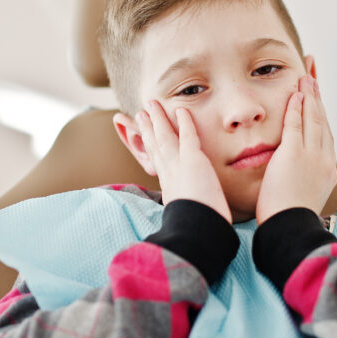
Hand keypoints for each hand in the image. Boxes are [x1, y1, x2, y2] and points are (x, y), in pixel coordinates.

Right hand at [136, 101, 231, 222]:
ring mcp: (179, 167)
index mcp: (168, 187)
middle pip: (154, 147)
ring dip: (157, 120)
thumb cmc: (197, 228)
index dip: (147, 147)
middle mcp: (169, 175)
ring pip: (164, 137)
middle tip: (139, 114)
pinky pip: (187, 136)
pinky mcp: (192, 162)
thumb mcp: (187, 216)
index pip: (155, 162)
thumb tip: (188, 215)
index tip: (140, 137)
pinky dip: (184, 122)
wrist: (197, 232)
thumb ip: (187, 208)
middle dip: (145, 129)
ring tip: (150, 105)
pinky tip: (181, 110)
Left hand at [255, 76, 336, 224]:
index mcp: (327, 171)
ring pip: (313, 120)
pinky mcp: (294, 155)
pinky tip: (295, 93)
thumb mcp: (302, 196)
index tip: (316, 99)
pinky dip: (297, 107)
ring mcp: (311, 157)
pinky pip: (296, 125)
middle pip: (322, 122)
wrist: (289, 230)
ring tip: (306, 77)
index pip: (324, 135)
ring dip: (309, 96)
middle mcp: (324, 161)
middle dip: (317, 97)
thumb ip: (300, 180)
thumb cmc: (288, 220)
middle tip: (313, 76)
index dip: (320, 114)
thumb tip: (292, 175)